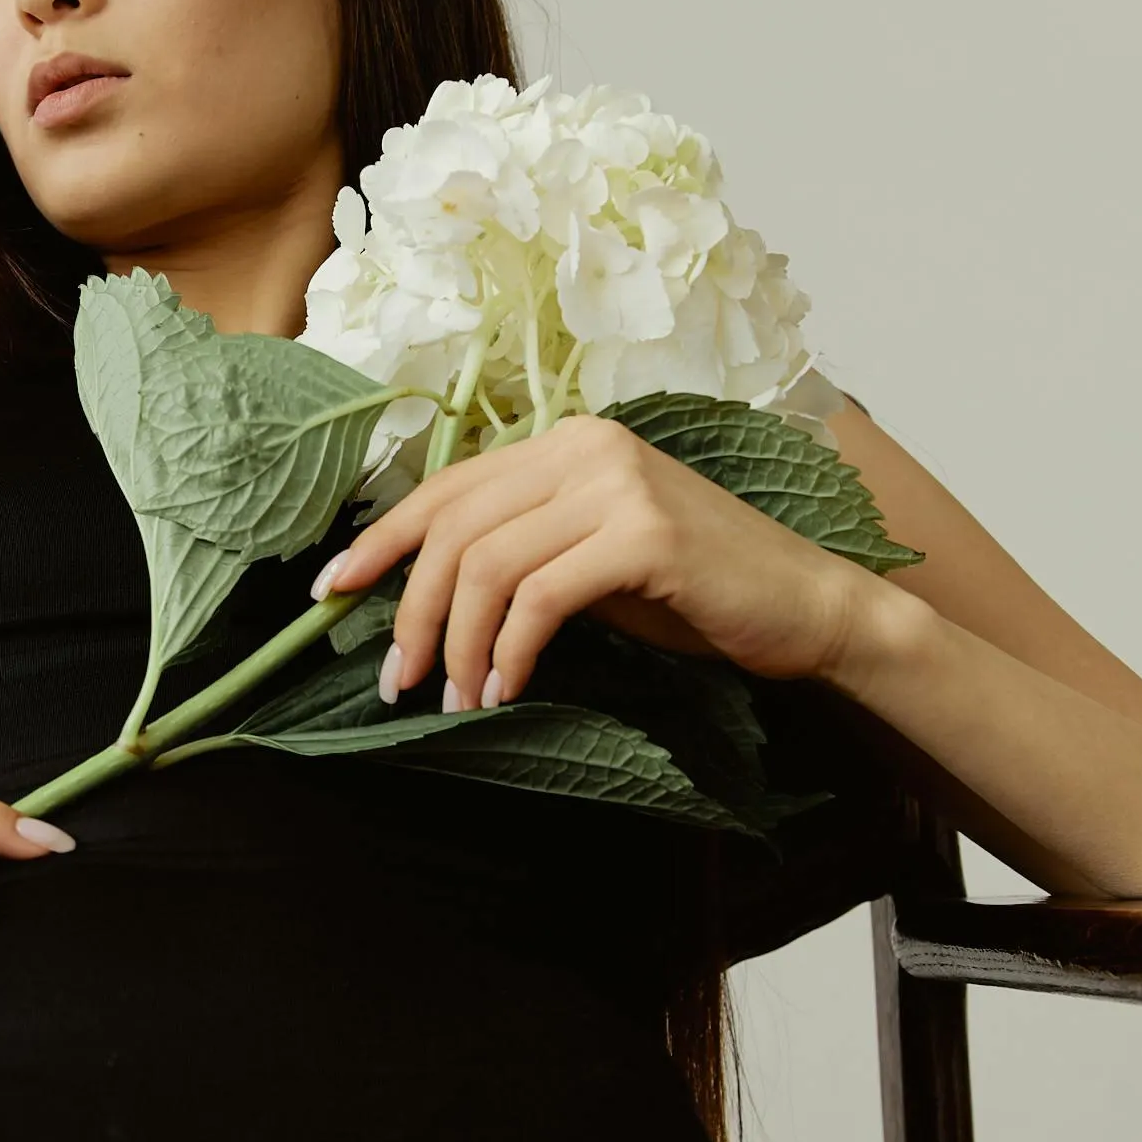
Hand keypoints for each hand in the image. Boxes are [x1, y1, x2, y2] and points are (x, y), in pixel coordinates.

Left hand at [315, 417, 878, 709]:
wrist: (807, 609)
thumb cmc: (699, 595)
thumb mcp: (594, 562)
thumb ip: (524, 555)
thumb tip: (424, 594)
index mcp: (567, 444)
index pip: (446, 488)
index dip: (381, 540)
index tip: (333, 592)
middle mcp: (587, 447)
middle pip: (455, 527)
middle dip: (409, 609)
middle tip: (394, 677)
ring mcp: (618, 485)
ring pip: (487, 564)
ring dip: (456, 643)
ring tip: (452, 697)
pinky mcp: (646, 536)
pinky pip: (541, 596)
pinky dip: (509, 649)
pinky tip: (503, 689)